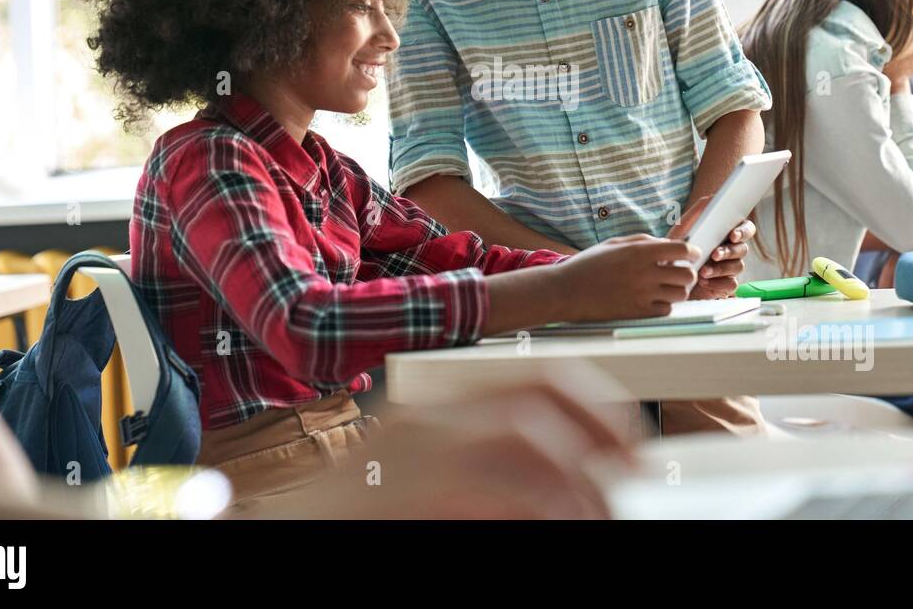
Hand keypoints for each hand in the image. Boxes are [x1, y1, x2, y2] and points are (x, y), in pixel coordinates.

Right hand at [272, 379, 634, 518]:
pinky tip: (551, 525)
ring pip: (522, 439)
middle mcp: (424, 424)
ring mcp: (413, 460)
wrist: (284, 535)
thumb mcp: (418, 473)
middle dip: (598, 433)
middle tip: (628, 480)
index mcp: (433, 412)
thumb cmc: (357, 516)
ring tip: (592, 515)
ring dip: (574, 481)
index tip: (628, 442)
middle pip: (534, 399)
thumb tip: (563, 467)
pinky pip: (489, 494)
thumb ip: (475, 457)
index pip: (532, 376)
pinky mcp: (408, 500)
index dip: (594, 403)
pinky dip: (534, 509)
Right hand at [555, 234, 698, 320]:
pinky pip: (666, 310)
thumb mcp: (614, 243)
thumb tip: (666, 243)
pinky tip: (655, 299)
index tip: (692, 254)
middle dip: (689, 272)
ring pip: (681, 294)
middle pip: (688, 275)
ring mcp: (643, 295)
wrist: (567, 291)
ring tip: (668, 286)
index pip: (682, 250)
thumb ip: (643, 241)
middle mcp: (645, 273)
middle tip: (681, 272)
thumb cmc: (589, 264)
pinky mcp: (638, 313)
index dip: (692, 251)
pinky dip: (665, 305)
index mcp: (639, 252)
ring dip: (678, 289)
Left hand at [668, 196, 754, 298]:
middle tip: (714, 255)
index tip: (732, 235)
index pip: (747, 228)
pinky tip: (704, 282)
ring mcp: (730, 268)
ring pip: (738, 267)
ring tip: (703, 271)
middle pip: (743, 249)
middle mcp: (733, 250)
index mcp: (728, 232)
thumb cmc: (677, 244)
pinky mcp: (725, 285)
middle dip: (729, 252)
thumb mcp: (684, 225)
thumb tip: (716, 196)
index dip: (743, 231)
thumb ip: (700, 209)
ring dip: (720, 269)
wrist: (665, 270)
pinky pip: (731, 285)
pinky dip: (718, 284)